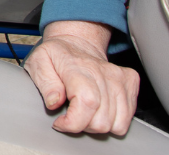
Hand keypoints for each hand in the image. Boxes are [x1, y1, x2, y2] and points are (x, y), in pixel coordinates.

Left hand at [24, 20, 138, 135]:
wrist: (76, 42)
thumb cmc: (56, 55)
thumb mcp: (37, 63)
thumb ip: (45, 83)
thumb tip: (54, 102)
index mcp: (79, 68)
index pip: (87, 103)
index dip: (73, 123)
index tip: (60, 122)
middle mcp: (104, 73)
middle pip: (101, 121)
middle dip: (83, 126)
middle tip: (71, 114)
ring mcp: (120, 78)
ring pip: (117, 124)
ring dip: (98, 125)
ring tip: (85, 111)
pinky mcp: (131, 82)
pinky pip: (127, 119)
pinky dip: (113, 121)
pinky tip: (100, 110)